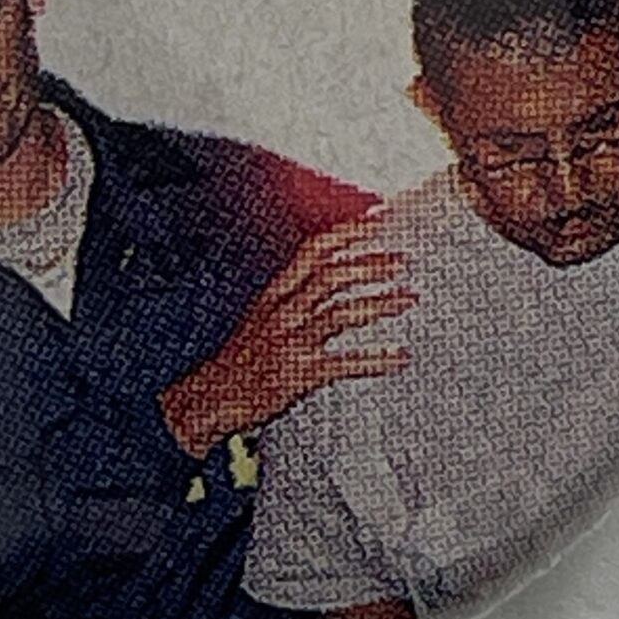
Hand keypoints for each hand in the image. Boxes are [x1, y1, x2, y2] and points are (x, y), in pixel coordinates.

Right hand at [158, 225, 414, 458]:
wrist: (211, 398)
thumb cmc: (240, 360)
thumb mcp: (261, 317)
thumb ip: (293, 297)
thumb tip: (331, 279)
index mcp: (273, 295)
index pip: (313, 252)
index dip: (346, 233)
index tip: (376, 220)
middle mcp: (282, 313)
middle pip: (332, 276)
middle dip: (371, 264)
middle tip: (402, 261)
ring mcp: (291, 342)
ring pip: (341, 312)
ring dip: (380, 303)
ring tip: (408, 298)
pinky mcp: (300, 373)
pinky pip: (345, 362)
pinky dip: (376, 359)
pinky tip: (398, 357)